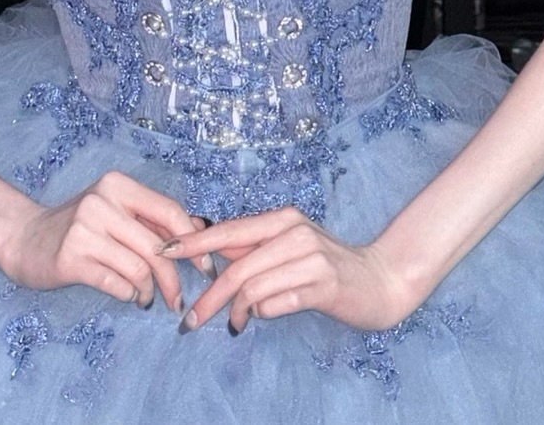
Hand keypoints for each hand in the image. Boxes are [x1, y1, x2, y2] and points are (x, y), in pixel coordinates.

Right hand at [0, 171, 212, 309]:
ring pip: (139, 268)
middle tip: (177, 299)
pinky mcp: (71, 258)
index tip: (206, 267)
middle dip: (173, 279)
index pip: (169, 211)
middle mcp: (102, 201)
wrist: (24, 237)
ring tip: (146, 298)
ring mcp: (84, 229)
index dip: (194, 243)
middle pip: (157, 247)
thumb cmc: (78, 226)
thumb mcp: (115, 211)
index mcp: (118, 185)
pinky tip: (128, 296)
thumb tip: (199, 231)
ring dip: (149, 291)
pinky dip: (129, 294)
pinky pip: (117, 283)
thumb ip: (151, 220)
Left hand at [160, 208, 419, 333]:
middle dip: (209, 295)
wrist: (379, 279)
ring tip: (233, 325)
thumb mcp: (287, 248)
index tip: (164, 253)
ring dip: (236, 311)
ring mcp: (310, 257)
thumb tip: (208, 249)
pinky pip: (277, 302)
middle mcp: (294, 232)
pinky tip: (259, 319)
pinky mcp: (323, 284)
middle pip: (236, 265)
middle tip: (189, 320)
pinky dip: (262, 313)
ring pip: (253, 286)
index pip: (227, 230)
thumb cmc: (327, 266)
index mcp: (281, 219)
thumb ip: (252, 248)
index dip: (193, 242)